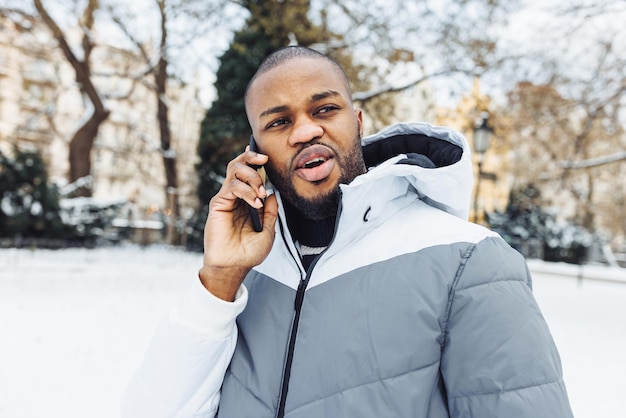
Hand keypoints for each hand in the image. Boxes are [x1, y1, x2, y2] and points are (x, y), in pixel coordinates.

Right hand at [199, 148, 278, 300]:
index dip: (256, 162)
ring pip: (234, 169)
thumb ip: (271, 212)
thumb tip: (273, 193)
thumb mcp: (269, 231)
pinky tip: (255, 203)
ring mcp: (226, 199)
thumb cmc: (249, 253)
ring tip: (261, 193)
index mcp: (246, 201)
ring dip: (252, 176)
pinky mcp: (218, 204)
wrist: (234, 267)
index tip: (267, 158)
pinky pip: (232, 187)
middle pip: (239, 164)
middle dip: (252, 157)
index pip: (249, 173)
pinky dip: (246, 190)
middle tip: (265, 160)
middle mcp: (235, 197)